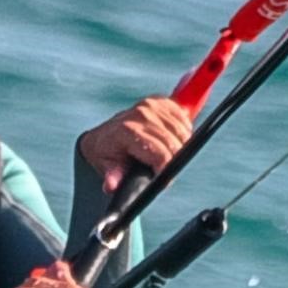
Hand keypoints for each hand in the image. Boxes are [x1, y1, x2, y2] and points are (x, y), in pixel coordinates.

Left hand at [76, 94, 195, 199]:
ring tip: (165, 154)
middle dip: (173, 160)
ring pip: (182, 132)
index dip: (166, 169)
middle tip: (162, 168)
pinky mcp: (160, 101)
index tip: (162, 178)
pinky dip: (182, 132)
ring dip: (179, 146)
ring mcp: (151, 105)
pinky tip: (169, 139)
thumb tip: (111, 186)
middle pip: (174, 144)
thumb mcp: (106, 167)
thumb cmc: (107, 155)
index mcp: (127, 131)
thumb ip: (112, 177)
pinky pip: (184, 120)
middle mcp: (140, 114)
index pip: (161, 154)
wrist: (103, 135)